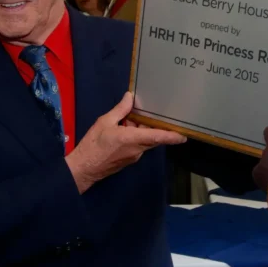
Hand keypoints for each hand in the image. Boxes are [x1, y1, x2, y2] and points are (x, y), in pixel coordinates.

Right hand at [66, 92, 185, 192]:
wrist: (82, 168)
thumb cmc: (93, 144)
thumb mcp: (104, 122)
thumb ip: (120, 110)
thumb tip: (130, 97)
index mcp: (133, 139)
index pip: (158, 137)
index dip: (172, 136)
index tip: (184, 135)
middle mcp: (138, 150)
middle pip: (153, 137)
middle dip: (155, 126)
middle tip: (158, 113)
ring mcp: (134, 156)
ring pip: (145, 141)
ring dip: (142, 130)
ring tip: (134, 116)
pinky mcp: (128, 160)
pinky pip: (138, 146)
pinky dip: (136, 136)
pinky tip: (126, 127)